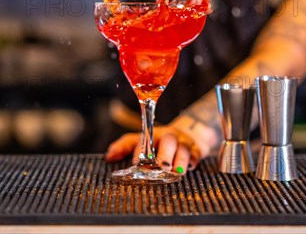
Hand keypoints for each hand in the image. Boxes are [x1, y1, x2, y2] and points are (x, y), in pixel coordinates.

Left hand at [104, 115, 218, 174]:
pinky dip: (194, 159)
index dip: (140, 151)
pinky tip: (191, 166)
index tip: (135, 163)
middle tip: (160, 167)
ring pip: (183, 148)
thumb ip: (124, 147)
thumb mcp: (141, 141)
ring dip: (179, 160)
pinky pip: (196, 153)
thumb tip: (108, 156)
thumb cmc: (159, 142)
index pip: (145, 139)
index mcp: (152, 134)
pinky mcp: (196, 148)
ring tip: (176, 172)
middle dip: (164, 155)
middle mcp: (168, 136)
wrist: (188, 135)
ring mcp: (183, 142)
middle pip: (167, 141)